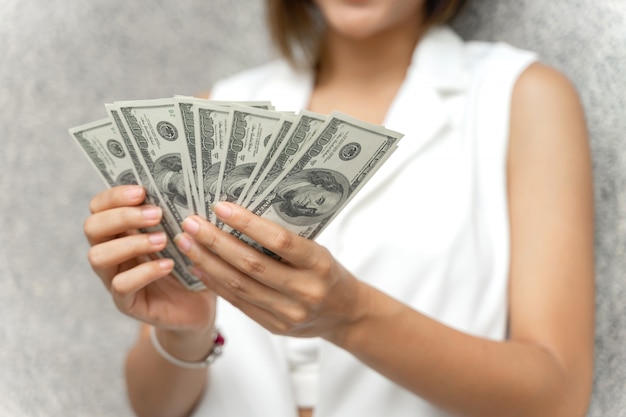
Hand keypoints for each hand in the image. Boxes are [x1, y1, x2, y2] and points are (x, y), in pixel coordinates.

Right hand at [83, 185, 215, 332]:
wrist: (198, 305)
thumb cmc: (190, 263)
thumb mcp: (184, 235)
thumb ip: (176, 214)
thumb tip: (183, 185)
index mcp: (120, 231)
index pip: (99, 206)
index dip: (114, 196)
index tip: (142, 191)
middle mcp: (111, 252)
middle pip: (92, 227)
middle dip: (122, 216)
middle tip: (157, 214)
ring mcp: (113, 279)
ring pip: (99, 256)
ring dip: (131, 243)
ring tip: (162, 240)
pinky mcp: (126, 303)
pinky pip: (121, 286)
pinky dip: (144, 272)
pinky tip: (167, 265)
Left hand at [173, 202, 367, 341]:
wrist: (346, 314)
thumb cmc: (329, 273)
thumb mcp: (318, 250)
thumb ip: (286, 241)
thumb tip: (242, 216)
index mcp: (319, 264)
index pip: (279, 241)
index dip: (248, 224)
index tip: (221, 207)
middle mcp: (305, 290)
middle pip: (251, 264)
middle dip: (216, 242)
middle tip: (192, 223)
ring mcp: (289, 313)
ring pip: (239, 285)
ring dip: (208, 262)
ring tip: (187, 243)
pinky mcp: (275, 326)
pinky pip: (239, 302)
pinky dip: (216, 283)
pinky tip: (199, 267)